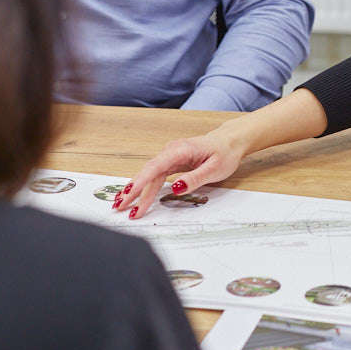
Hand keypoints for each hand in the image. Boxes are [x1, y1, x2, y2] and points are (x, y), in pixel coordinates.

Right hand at [113, 88, 329, 218]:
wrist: (230, 141)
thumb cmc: (225, 152)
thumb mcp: (215, 169)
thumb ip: (194, 179)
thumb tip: (175, 189)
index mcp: (180, 151)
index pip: (154, 168)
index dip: (139, 183)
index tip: (127, 196)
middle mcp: (171, 151)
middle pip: (148, 173)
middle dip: (132, 190)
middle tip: (120, 207)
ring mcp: (170, 156)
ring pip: (150, 176)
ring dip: (138, 192)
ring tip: (126, 207)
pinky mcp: (172, 162)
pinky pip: (156, 176)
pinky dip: (147, 187)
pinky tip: (138, 198)